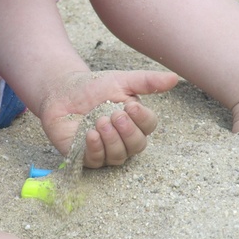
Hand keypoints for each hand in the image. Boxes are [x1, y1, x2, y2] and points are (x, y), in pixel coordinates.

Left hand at [39, 70, 178, 167]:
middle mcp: (123, 139)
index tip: (130, 106)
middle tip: (115, 114)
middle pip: (137, 146)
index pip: (149, 127)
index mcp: (134, 121)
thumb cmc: (93, 87)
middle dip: (127, 131)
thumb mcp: (121, 80)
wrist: (63, 91)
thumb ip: (147, 81)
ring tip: (100, 121)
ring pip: (119, 156)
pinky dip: (95, 149)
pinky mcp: (86, 156)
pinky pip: (96, 161)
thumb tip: (175, 78)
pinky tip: (90, 134)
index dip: (142, 119)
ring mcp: (105, 150)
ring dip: (112, 140)